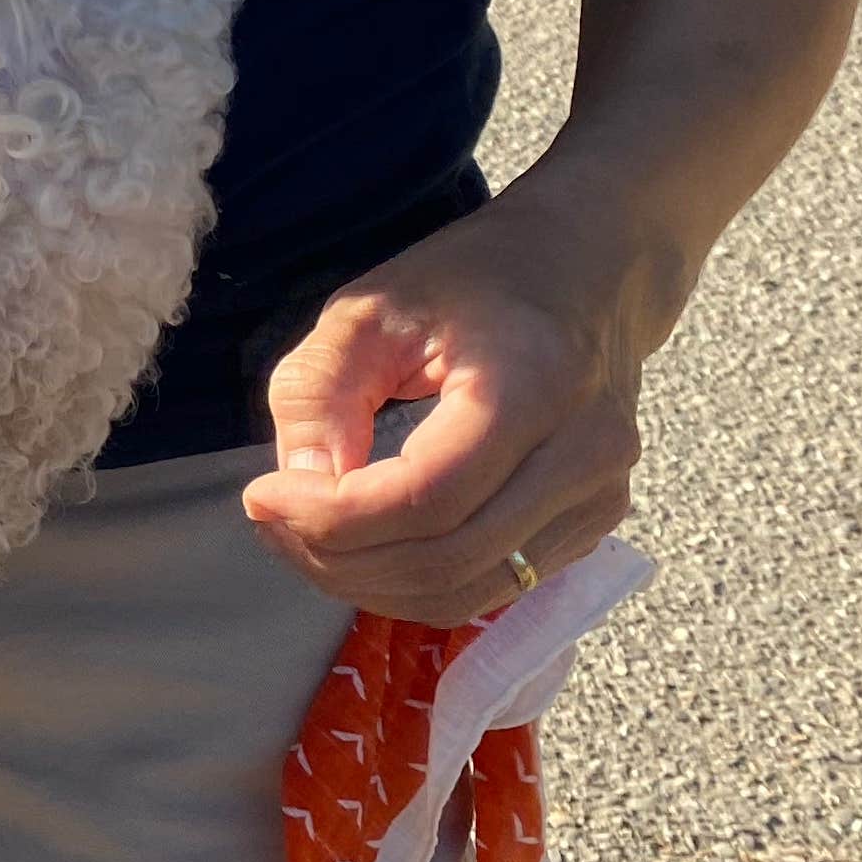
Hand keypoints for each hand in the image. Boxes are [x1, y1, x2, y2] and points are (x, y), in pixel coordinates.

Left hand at [239, 193, 655, 626]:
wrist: (591, 271)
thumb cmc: (476, 278)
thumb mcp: (371, 308)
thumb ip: (320, 394)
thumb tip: (297, 492)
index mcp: (534, 384)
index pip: (426, 499)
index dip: (331, 519)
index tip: (260, 497)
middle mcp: (584, 452)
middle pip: (447, 559)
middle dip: (338, 559)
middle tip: (273, 523)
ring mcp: (601, 496)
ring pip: (467, 591)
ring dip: (371, 583)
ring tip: (306, 537)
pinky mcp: (594, 524)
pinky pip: (492, 586)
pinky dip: (414, 582)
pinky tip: (365, 544)